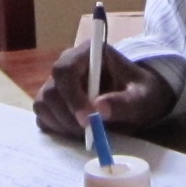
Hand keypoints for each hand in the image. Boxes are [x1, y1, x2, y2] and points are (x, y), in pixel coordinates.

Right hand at [34, 37, 176, 139]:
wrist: (139, 99)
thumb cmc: (142, 92)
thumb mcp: (142, 97)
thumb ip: (123, 102)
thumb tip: (99, 109)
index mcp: (89, 53)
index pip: (65, 69)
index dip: (72, 96)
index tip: (88, 120)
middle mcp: (68, 63)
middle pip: (51, 90)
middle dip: (69, 116)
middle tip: (90, 133)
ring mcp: (57, 82)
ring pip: (44, 104)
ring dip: (63, 124)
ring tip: (88, 133)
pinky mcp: (53, 101)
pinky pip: (43, 116)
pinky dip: (57, 129)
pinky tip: (77, 133)